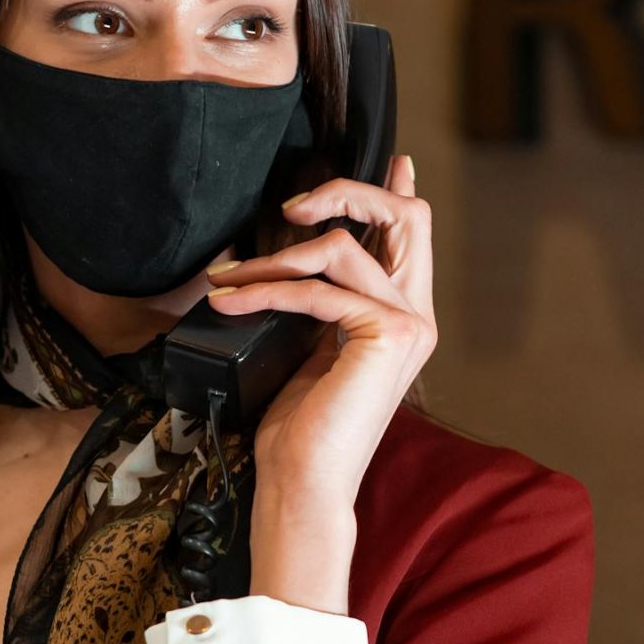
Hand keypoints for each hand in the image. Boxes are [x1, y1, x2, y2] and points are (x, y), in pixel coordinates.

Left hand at [204, 150, 435, 516]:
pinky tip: (229, 304)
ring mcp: (409, 324)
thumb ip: (314, 300)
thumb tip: (287, 258)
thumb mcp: (305, 346)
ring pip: (343, 247)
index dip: (398, 191)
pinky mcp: (387, 335)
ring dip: (273, 259)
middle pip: (405, 215)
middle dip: (345, 193)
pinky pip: (319, 290)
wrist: (303, 482)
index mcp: (402, 315)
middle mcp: (417, 315)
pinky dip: (266, 292)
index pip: (411, 234)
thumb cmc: (298, 426)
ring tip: (226, 282)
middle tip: (290, 208)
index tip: (392, 160)